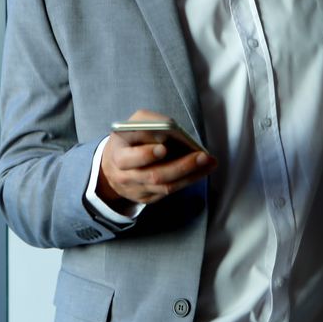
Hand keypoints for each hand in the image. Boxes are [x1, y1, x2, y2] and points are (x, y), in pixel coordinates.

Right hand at [98, 109, 216, 205]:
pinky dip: (188, 180)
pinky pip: (170, 192)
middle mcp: (126, 176)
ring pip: (166, 187)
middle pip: (155, 175)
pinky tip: (202, 170)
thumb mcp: (131, 126)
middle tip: (202, 156)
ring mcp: (137, 190)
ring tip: (209, 162)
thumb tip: (171, 128)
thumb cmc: (128, 141)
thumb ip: (148, 123)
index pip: (130, 158)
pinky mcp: (147, 198)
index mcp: (118, 155)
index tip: (163, 148)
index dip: (146, 155)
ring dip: (191, 174)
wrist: (113, 167)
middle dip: (181, 166)